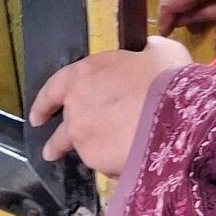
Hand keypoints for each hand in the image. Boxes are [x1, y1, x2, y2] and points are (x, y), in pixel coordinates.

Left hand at [29, 37, 191, 177]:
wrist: (177, 116)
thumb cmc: (167, 78)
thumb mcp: (158, 52)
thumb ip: (141, 54)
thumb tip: (144, 54)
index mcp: (83, 75)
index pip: (52, 89)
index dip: (43, 104)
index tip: (37, 117)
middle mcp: (76, 108)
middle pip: (62, 128)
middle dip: (56, 142)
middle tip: (53, 151)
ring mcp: (83, 138)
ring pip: (81, 149)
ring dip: (89, 153)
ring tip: (103, 158)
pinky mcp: (96, 161)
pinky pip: (103, 164)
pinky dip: (113, 163)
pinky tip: (130, 160)